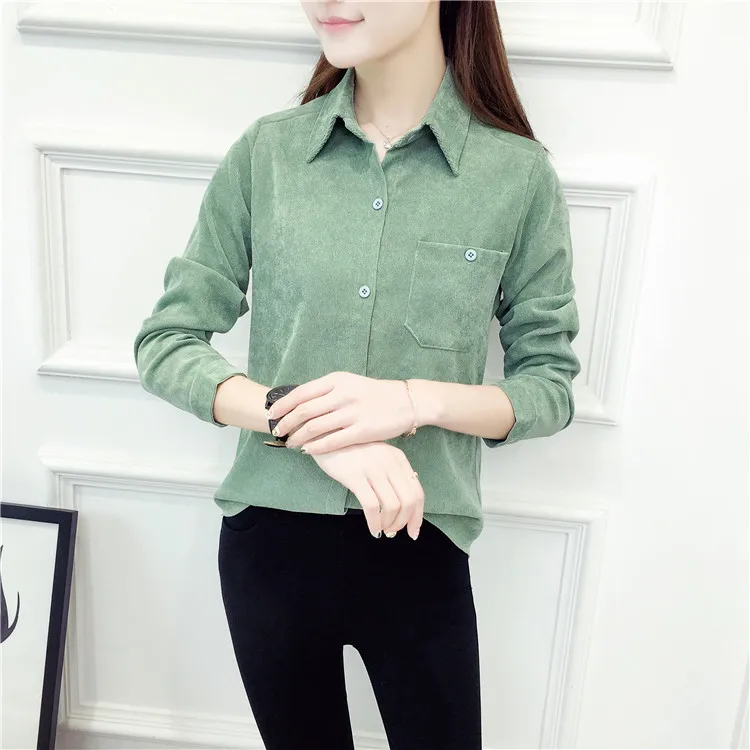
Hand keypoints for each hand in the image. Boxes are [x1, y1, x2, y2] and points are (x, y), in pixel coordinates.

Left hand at [267, 372, 416, 454]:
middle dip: (286, 424)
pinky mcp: (362, 430)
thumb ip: (326, 391)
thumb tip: (299, 402)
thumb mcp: (349, 383)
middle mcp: (342, 394)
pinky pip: (332, 441)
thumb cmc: (374, 394)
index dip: (283, 406)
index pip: (301, 393)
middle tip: (277, 432)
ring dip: (298, 438)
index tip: (271, 414)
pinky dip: (316, 447)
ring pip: (314, 428)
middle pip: (304, 411)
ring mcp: (352, 413)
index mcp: (337, 380)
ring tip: (290, 444)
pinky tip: (308, 451)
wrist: (406, 401)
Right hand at [309, 441, 423, 539]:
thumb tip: (401, 506)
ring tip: (381, 530)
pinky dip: (374, 523)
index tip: (412, 531)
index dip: (418, 516)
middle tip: (394, 532)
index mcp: (398, 459)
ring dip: (389, 524)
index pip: (417, 492)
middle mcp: (390, 463)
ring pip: (392, 506)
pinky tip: (372, 529)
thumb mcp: (377, 456)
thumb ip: (390, 474)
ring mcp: (373, 469)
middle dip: (404, 523)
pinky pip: (371, 506)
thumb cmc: (351, 449)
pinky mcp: (354, 476)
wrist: (326, 432)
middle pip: (409, 501)